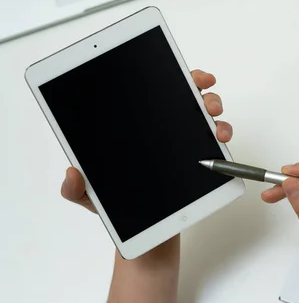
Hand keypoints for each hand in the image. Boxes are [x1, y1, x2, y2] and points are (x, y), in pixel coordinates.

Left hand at [60, 70, 232, 212]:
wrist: (147, 229)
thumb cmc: (120, 204)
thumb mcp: (92, 197)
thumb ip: (76, 189)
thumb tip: (72, 173)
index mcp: (135, 124)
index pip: (151, 89)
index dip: (167, 75)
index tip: (178, 73)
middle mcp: (163, 125)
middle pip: (185, 92)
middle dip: (197, 86)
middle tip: (202, 99)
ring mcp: (185, 137)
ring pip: (204, 110)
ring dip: (213, 106)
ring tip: (214, 118)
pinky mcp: (202, 154)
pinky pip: (216, 136)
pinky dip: (222, 132)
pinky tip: (220, 136)